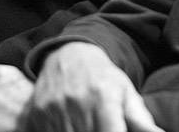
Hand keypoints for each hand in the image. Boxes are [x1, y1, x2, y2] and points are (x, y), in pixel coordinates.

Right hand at [28, 42, 162, 131]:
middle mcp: (77, 103)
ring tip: (88, 126)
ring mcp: (54, 109)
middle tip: (103, 128)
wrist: (69, 53)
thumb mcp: (126, 92)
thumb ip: (142, 119)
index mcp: (103, 99)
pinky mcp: (37, 114)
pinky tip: (72, 128)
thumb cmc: (103, 77)